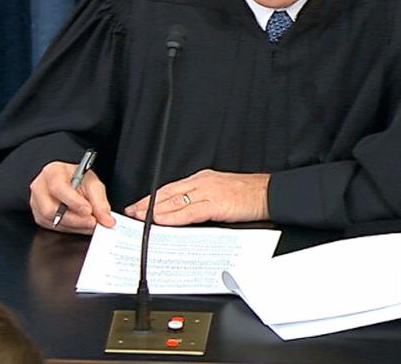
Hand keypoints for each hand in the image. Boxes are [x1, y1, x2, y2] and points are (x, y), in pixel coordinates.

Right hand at [29, 161, 114, 234]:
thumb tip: (107, 220)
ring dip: (74, 226)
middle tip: (92, 222)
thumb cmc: (78, 180)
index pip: (58, 187)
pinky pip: (53, 228)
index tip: (88, 210)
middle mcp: (40, 187)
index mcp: (52, 172)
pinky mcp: (39, 217)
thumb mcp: (93, 185)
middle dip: (74, 219)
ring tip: (90, 223)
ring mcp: (36, 203)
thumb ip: (100, 202)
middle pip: (50, 209)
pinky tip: (81, 224)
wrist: (70, 183)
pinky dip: (70, 229)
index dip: (73, 201)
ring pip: (52, 221)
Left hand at [124, 169, 269, 225]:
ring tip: (140, 218)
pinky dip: (174, 217)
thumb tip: (184, 213)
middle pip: (168, 193)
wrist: (269, 193)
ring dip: (155, 211)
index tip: (139, 206)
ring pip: (175, 201)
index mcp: (203, 180)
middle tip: (131, 213)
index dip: (152, 198)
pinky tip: (163, 221)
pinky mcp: (216, 204)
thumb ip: (202, 201)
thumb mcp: (220, 194)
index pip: (171, 188)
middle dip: (147, 204)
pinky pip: (190, 211)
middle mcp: (202, 183)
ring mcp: (208, 192)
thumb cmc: (248, 195)